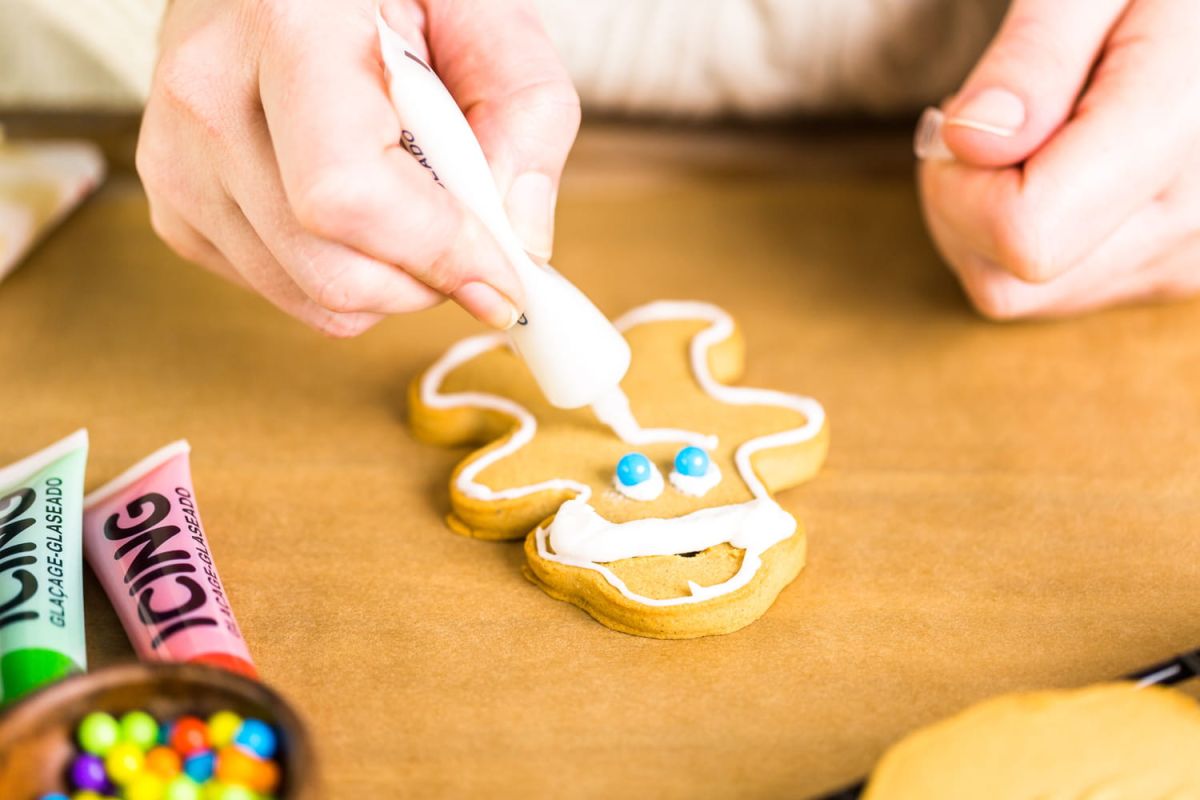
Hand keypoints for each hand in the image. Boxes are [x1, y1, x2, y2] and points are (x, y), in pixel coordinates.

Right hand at [137, 0, 578, 335]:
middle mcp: (209, 98)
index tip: (505, 273)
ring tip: (408, 192)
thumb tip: (519, 242)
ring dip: (393, 278)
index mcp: (287, 27)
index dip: (439, 252)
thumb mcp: (486, 16)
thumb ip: (528, 115)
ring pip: (315, 299)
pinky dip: (346, 272)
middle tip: (468, 230)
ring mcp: (178, 162)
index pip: (347, 194)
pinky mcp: (177, 210)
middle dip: (429, 278)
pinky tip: (357, 203)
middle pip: (333, 272)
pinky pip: (288, 294)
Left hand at [919, 0, 1199, 318]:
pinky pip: (1047, 292)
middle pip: (1004, 277)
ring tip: (1034, 136)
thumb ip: (1036, 54)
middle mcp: (1194, 218)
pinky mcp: (1166, 275)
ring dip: (984, 223)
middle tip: (999, 117)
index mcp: (1185, 125)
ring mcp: (1184, 260)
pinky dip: (1023, 238)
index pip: (1023, 232)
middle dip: (965, 200)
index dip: (963, 179)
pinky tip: (1059, 171)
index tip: (972, 116)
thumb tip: (972, 142)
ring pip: (1014, 294)